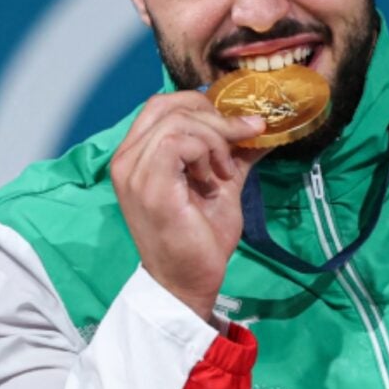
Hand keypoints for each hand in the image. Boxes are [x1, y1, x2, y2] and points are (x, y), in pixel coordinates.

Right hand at [110, 92, 269, 321]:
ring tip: (224, 170)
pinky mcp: (149, 184)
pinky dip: (205, 151)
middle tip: (241, 138)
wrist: (188, 283)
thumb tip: (260, 125)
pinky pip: (178, 142)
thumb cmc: (199, 239)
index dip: (200, 105)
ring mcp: (134, 171)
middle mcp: (127, 159)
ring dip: (213, 138)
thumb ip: (233, 153)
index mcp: (137, 156)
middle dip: (213, 117)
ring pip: (177, 121)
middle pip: (169, 105)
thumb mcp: (220, 184)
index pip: (161, 105)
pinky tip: (214, 177)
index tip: (235, 126)